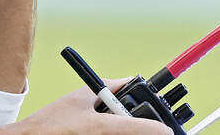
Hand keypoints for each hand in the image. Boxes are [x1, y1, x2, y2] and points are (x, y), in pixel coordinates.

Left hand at [5, 78, 172, 134]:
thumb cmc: (51, 130)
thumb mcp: (99, 127)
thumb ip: (133, 126)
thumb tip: (164, 129)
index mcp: (101, 91)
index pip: (137, 88)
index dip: (154, 101)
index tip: (168, 120)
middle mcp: (99, 108)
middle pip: (133, 116)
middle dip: (143, 127)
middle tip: (155, 134)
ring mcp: (93, 125)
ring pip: (122, 130)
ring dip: (130, 134)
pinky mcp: (89, 134)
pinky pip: (108, 134)